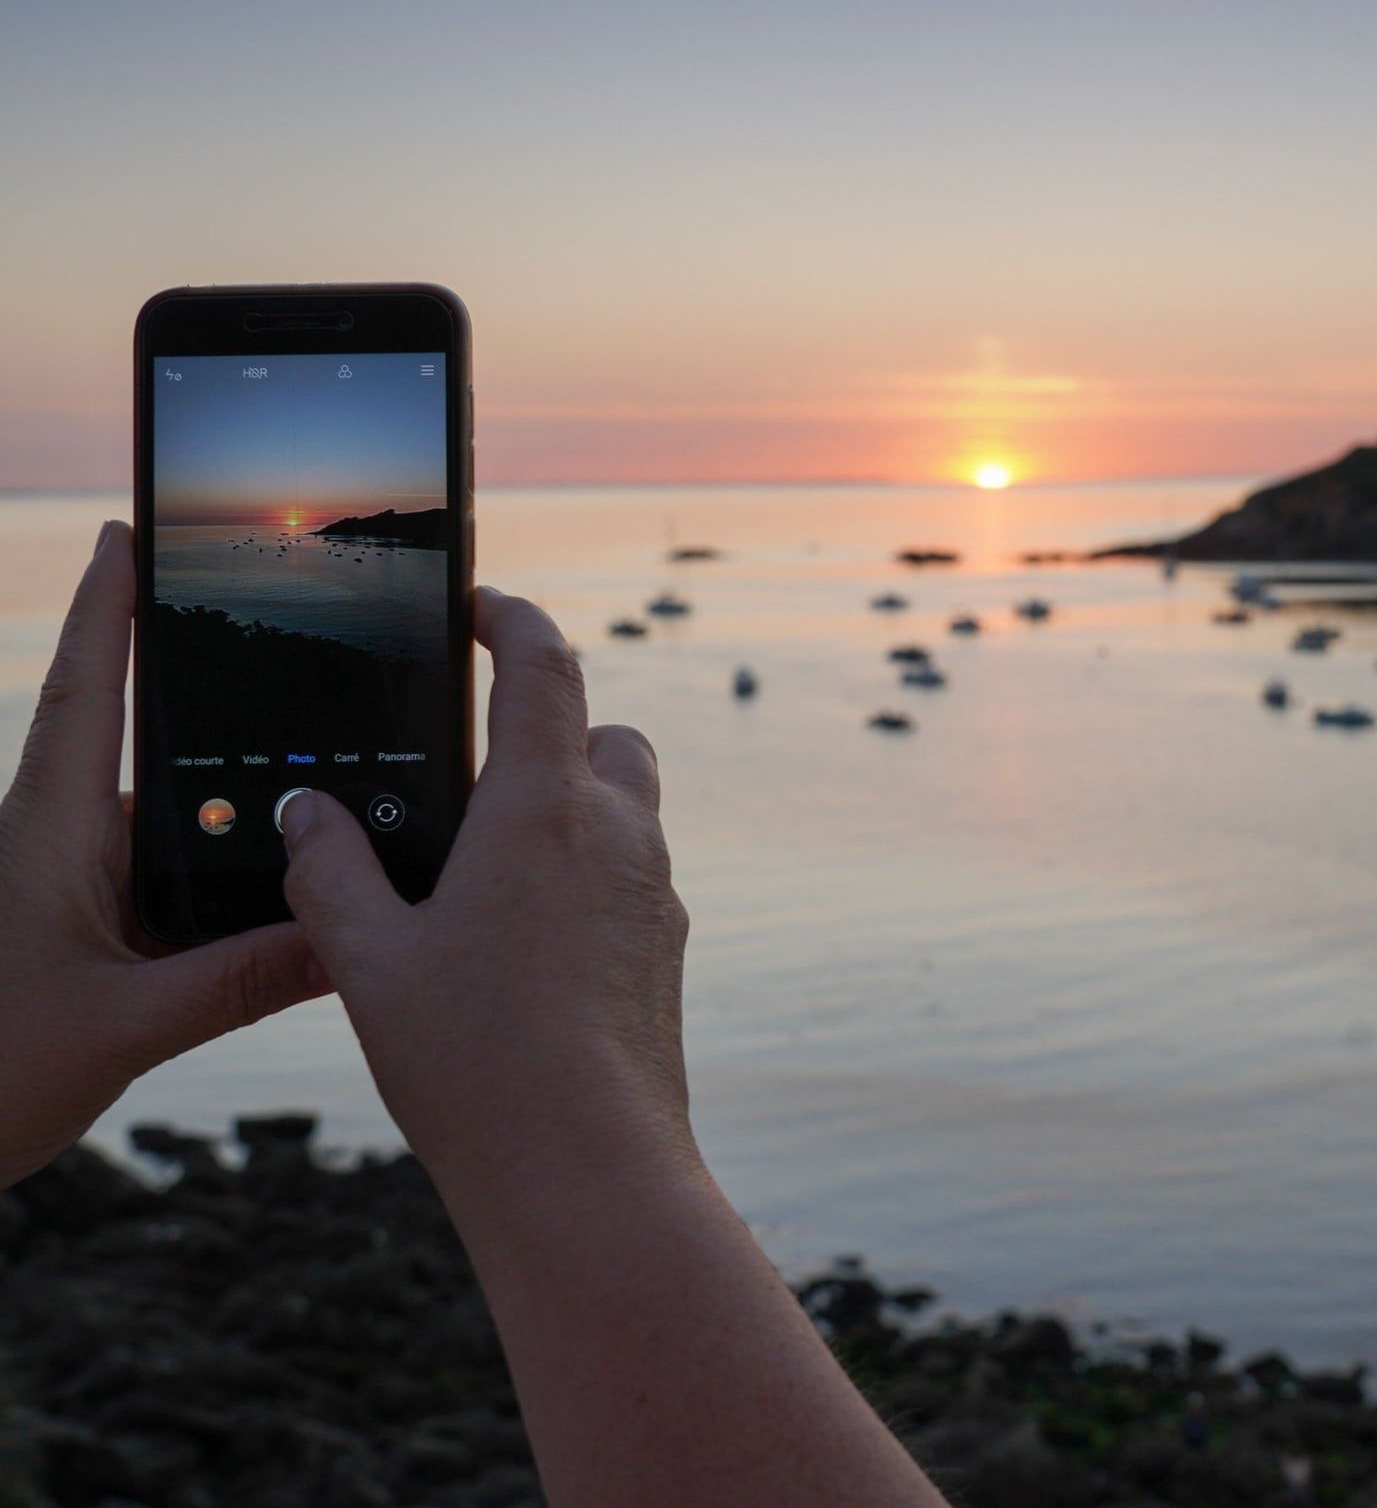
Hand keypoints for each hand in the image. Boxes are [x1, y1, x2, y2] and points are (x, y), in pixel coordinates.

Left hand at [0, 522, 330, 1189]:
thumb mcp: (123, 1029)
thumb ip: (240, 980)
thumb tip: (347, 936)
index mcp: (52, 830)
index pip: (87, 688)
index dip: (111, 604)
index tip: (132, 530)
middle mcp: (66, 841)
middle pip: (149, 739)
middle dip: (217, 693)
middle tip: (300, 647)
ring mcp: (78, 884)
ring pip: (178, 819)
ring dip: (238, 812)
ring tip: (327, 806)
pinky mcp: (93, 928)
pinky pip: (178, 878)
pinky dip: (231, 878)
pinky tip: (290, 900)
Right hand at [280, 588, 945, 1507]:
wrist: (590, 1172)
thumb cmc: (475, 1063)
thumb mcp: (371, 962)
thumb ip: (330, 871)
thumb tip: (307, 809)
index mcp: (544, 808)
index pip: (544, 666)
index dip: (513, 618)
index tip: (481, 608)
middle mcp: (619, 833)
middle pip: (602, 732)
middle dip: (548, 726)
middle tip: (473, 770)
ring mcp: (655, 891)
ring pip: (626, 805)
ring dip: (572, 804)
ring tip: (489, 866)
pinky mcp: (666, 947)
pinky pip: (634, 876)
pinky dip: (590, 872)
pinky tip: (527, 939)